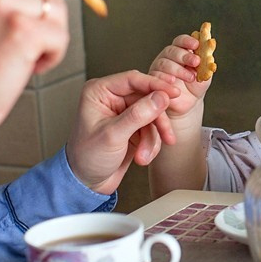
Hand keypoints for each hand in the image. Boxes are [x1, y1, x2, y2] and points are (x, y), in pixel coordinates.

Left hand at [65, 70, 184, 193]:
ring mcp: (124, 112)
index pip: (133, 79)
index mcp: (99, 92)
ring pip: (153, 115)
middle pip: (147, 98)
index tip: (173, 92)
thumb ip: (138, 115)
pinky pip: (152, 129)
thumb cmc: (87, 157)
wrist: (87, 182)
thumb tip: (160, 97)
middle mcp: (112, 99)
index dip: (155, 85)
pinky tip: (144, 156)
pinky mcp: (133, 126)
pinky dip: (152, 144)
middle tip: (166, 134)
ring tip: (144, 156)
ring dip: (153, 138)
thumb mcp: (113, 136)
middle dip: (156, 121)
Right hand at [148, 34, 212, 119]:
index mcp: (181, 51)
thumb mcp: (205, 73)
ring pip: (164, 63)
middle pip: (172, 51)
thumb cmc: (196, 85)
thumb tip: (211, 46)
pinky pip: (156, 77)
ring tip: (191, 77)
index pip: (181, 41)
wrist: (189, 103)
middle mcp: (168, 57)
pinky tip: (174, 82)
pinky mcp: (154, 80)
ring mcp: (159, 68)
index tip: (196, 44)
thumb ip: (207, 60)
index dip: (187, 41)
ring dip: (178, 69)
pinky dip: (165, 79)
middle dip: (185, 55)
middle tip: (196, 61)